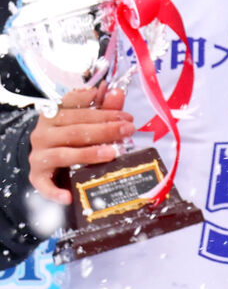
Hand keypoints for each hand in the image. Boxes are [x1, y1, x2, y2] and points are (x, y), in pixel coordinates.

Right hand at [28, 86, 134, 203]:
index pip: (76, 107)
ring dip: (89, 154)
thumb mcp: (86, 121)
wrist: (47, 160)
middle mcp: (43, 133)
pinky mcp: (37, 176)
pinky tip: (69, 196)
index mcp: (54, 114)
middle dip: (105, 129)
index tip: (125, 115)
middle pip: (75, 130)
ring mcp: (39, 155)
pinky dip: (56, 191)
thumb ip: (103, 107)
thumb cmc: (72, 137)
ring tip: (112, 153)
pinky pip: (45, 184)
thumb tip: (117, 92)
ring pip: (64, 153)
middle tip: (128, 130)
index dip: (102, 109)